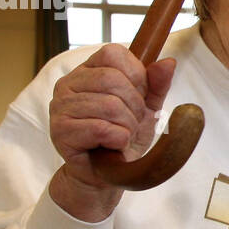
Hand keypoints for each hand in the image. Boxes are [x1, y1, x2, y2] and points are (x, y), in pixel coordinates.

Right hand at [48, 45, 176, 220]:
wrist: (107, 175)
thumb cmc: (123, 137)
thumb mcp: (146, 108)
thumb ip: (157, 84)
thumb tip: (168, 62)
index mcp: (87, 71)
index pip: (113, 53)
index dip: (135, 76)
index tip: (137, 98)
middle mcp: (68, 84)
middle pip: (113, 79)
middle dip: (133, 106)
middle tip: (129, 124)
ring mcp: (60, 106)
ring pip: (109, 105)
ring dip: (126, 126)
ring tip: (119, 136)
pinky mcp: (60, 130)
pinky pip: (101, 128)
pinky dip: (117, 139)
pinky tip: (111, 145)